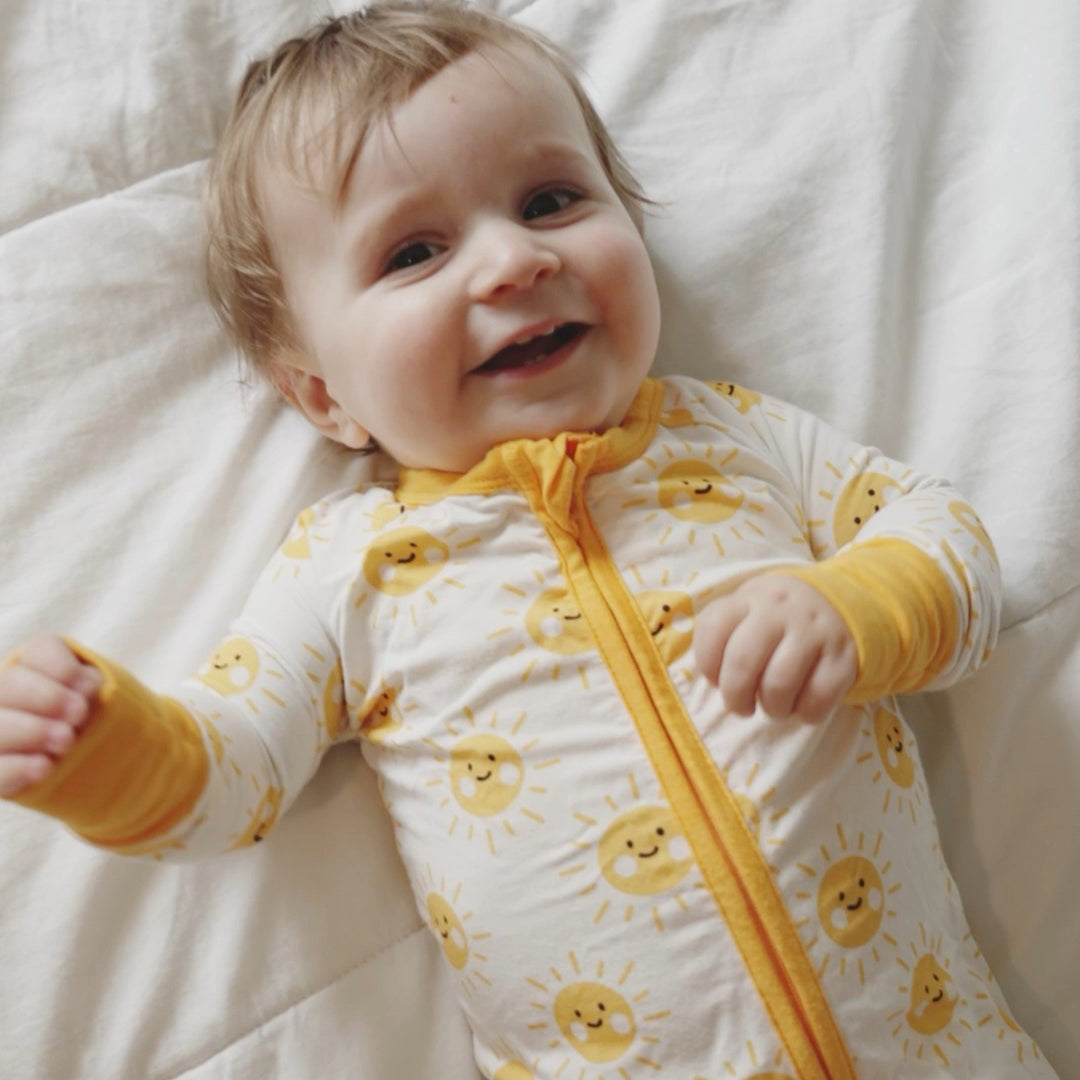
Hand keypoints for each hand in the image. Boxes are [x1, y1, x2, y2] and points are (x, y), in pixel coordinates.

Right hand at [0, 634, 100, 796]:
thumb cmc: (96, 717)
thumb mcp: (100, 697)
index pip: (40, 651)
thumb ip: (90, 686)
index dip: (63, 669)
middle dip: (47, 698)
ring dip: (32, 731)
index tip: (89, 688)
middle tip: (79, 714)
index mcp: (36, 666)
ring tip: (66, 740)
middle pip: (11, 684)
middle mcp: (6, 693)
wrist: (94, 759)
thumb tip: (84, 687)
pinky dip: (16, 767)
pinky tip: (43, 767)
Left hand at [694, 574, 855, 720]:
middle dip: (735, 696)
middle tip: (741, 707)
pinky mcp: (843, 657)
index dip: (707, 663)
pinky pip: (818, 698)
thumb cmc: (777, 618)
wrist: (840, 602)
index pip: (713, 627)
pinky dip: (805, 713)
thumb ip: (721, 633)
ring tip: (774, 707)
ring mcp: (814, 632)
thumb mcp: (747, 608)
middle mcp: (781, 611)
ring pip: (779, 684)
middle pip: (742, 661)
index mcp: (750, 599)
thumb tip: (712, 677)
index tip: (715, 679)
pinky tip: (802, 706)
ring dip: (772, 708)